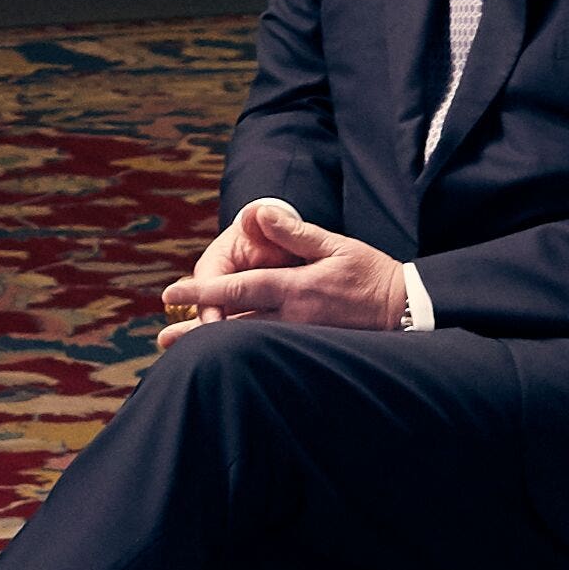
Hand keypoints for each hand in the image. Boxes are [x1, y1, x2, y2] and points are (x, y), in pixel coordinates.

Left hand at [161, 195, 411, 330]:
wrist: (406, 308)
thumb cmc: (372, 273)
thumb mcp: (336, 244)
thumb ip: (295, 233)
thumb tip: (261, 214)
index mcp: (296, 289)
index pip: (240, 290)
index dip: (203, 292)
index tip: (171, 293)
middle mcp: (294, 317)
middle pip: (236, 326)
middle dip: (197, 332)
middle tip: (162, 340)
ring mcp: (302, 336)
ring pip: (250, 341)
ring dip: (216, 346)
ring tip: (183, 353)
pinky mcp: (310, 347)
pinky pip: (270, 350)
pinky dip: (244, 352)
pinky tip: (227, 356)